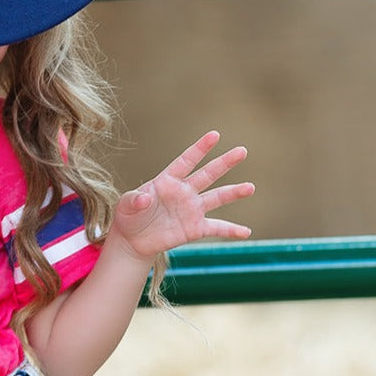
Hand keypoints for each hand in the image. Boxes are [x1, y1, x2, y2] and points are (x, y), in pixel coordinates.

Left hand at [111, 131, 253, 263]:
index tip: (215, 135)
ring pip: (217, 197)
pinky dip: (231, 230)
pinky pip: (217, 228)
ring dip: (234, 193)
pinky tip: (246, 232)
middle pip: (208, 174)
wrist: (133, 239)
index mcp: (168, 180)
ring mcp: (192, 209)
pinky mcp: (195, 228)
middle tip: (242, 151)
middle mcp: (185, 191)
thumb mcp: (125, 206)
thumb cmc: (129, 216)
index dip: (199, 148)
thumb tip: (144, 199)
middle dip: (225, 163)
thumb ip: (134, 200)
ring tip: (250, 188)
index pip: (186, 161)